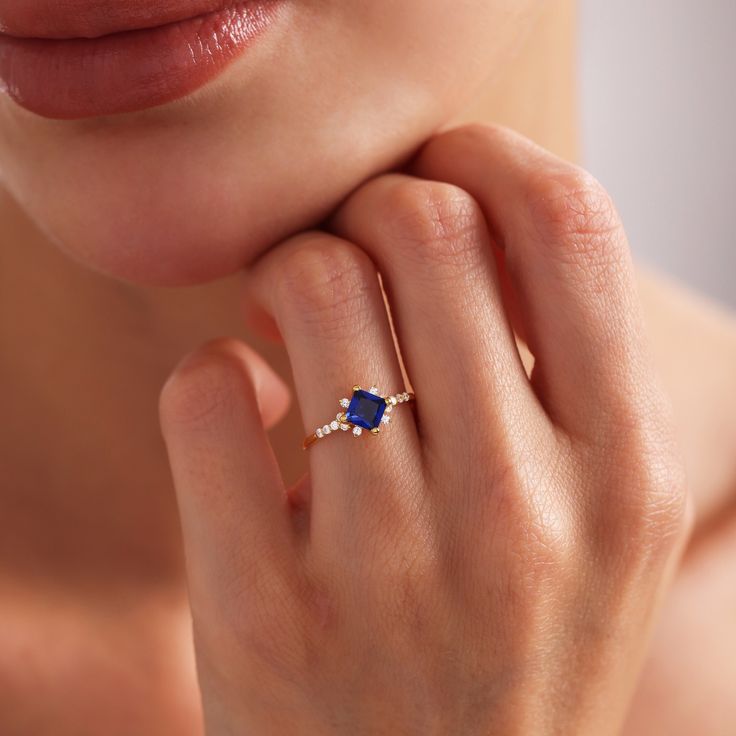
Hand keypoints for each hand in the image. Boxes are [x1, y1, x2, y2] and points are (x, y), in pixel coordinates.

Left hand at [159, 124, 690, 734]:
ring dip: (286, 268)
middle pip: (424, 227)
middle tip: (346, 250)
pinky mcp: (265, 614)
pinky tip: (243, 404)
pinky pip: (209, 393)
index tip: (435, 171)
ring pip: (315, 285)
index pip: (567, 224)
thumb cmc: (512, 652)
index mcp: (624, 473)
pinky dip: (213, 370)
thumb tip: (455, 224)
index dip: (486, 157)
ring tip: (287, 317)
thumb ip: (556, 375)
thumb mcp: (593, 519)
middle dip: (366, 207)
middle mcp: (520, 511)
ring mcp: (389, 566)